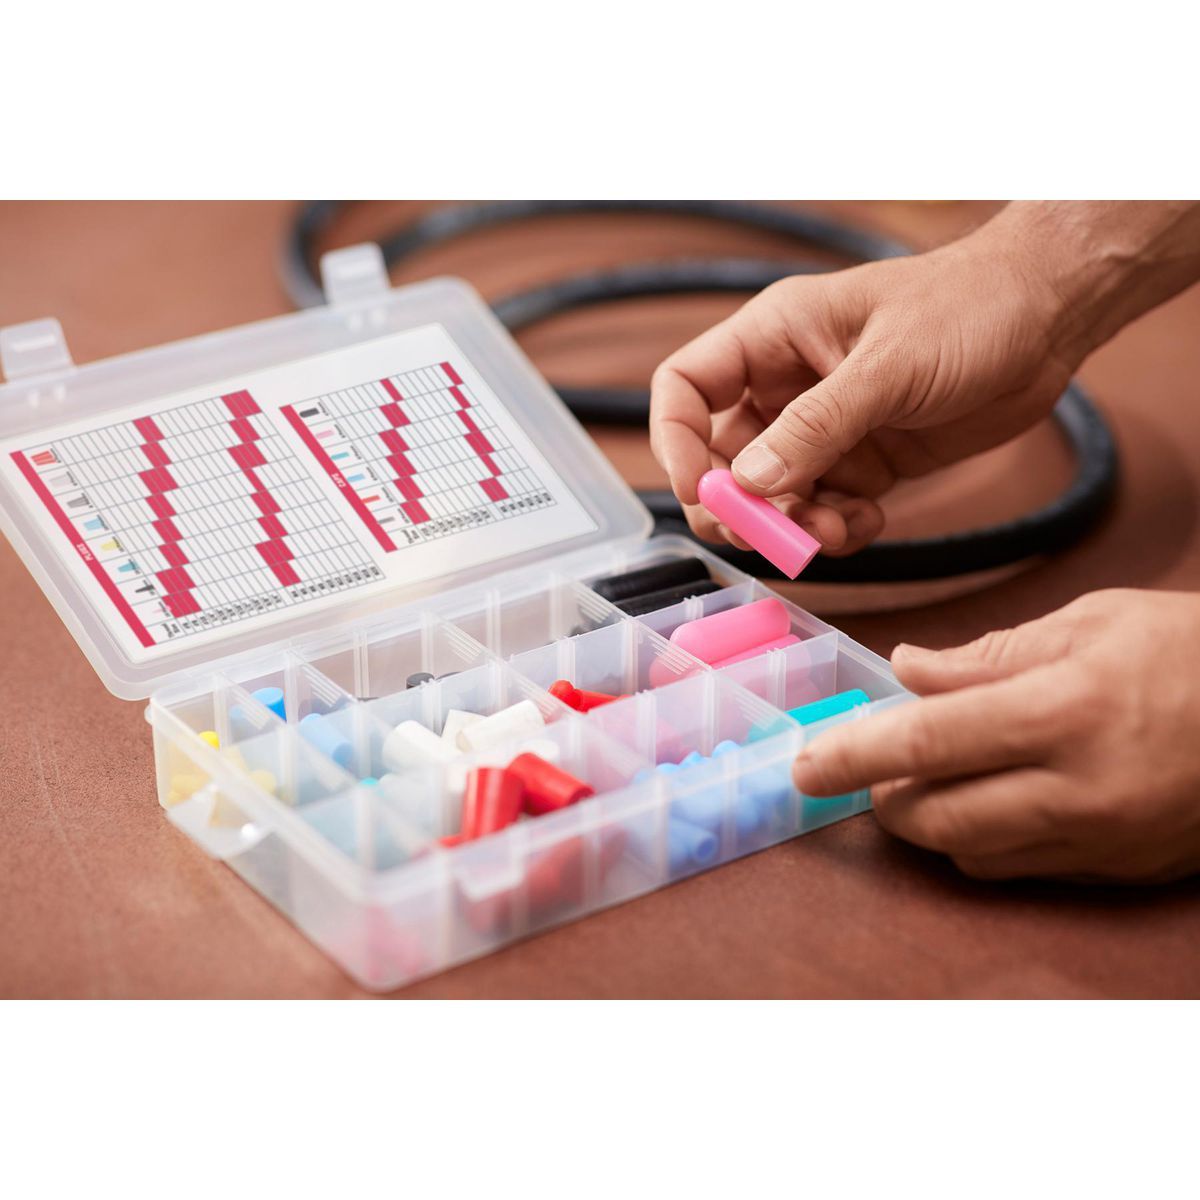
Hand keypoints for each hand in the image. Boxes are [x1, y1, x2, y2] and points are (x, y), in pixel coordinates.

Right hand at [649, 227, 1072, 554]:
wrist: (1048, 319)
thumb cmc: (969, 307)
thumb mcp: (889, 365)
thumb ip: (818, 426)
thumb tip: (750, 485)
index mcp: (772, 338)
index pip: (685, 389)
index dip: (675, 442)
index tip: (701, 491)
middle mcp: (785, 385)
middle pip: (720, 458)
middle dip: (739, 505)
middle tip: (769, 534)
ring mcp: (822, 427)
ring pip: (772, 495)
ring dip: (792, 525)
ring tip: (835, 531)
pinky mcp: (860, 460)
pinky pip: (822, 508)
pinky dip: (835, 528)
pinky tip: (868, 518)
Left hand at [791, 589, 1199, 882]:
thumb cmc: (1189, 652)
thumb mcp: (1088, 624)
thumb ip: (986, 657)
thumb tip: (904, 670)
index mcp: (1064, 709)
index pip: (926, 741)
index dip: (852, 755)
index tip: (804, 765)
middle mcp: (1078, 788)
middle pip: (938, 817)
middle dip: (884, 797)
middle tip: (871, 764)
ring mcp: (1101, 840)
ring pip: (972, 854)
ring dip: (929, 820)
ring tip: (929, 775)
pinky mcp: (1118, 870)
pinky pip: (1020, 870)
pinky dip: (981, 840)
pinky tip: (986, 799)